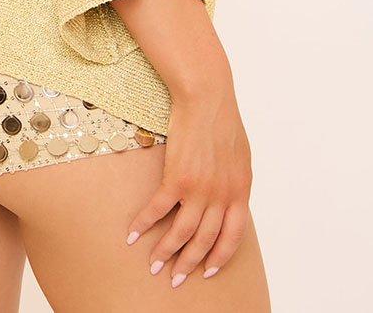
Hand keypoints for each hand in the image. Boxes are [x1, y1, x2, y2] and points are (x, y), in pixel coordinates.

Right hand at [125, 81, 252, 287]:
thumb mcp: (238, 155)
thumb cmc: (221, 119)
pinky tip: (134, 234)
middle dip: (190, 264)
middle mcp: (223, 195)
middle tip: (175, 279)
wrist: (207, 95)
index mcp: (241, 190)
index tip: (208, 271)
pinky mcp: (178, 178)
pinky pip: (159, 210)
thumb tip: (227, 199)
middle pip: (206, 241)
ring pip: (183, 233)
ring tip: (154, 265)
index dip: (220, 256)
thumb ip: (233, 181)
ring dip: (166, 252)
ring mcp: (201, 189)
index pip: (233, 236)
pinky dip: (145, 224)